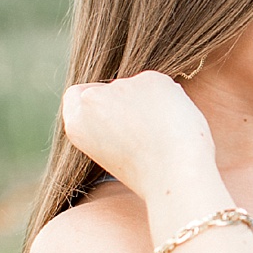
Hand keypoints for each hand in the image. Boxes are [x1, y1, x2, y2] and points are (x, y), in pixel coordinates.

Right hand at [61, 72, 215, 196]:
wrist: (174, 174)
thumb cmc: (150, 173)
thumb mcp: (113, 152)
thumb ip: (109, 125)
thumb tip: (128, 105)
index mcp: (77, 123)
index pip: (78, 94)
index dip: (99, 101)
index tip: (116, 114)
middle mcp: (91, 100)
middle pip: (114, 89)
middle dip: (131, 103)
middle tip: (149, 129)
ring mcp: (120, 86)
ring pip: (140, 88)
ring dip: (152, 104)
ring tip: (164, 133)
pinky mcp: (149, 78)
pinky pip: (162, 86)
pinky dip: (172, 100)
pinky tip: (175, 122)